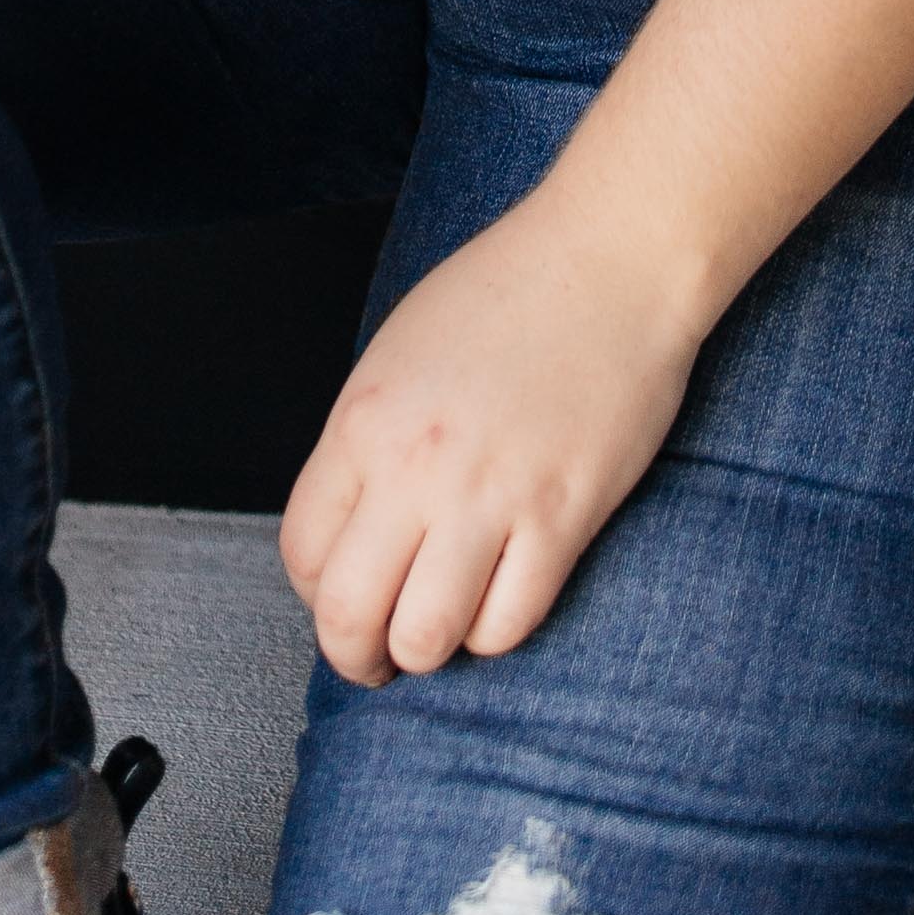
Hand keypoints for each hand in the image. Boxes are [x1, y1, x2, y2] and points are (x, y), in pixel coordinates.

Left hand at [280, 186, 700, 684]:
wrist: (610, 259)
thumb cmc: (509, 292)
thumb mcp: (399, 354)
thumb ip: (368, 442)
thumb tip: (354, 531)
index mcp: (364, 421)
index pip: (303, 554)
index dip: (317, 594)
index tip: (342, 597)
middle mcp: (415, 467)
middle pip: (348, 616)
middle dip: (356, 654)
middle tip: (376, 655)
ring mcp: (489, 497)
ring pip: (426, 639)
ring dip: (426, 650)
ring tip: (441, 629)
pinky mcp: (561, 517)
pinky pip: (508, 624)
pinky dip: (496, 630)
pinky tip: (500, 595)